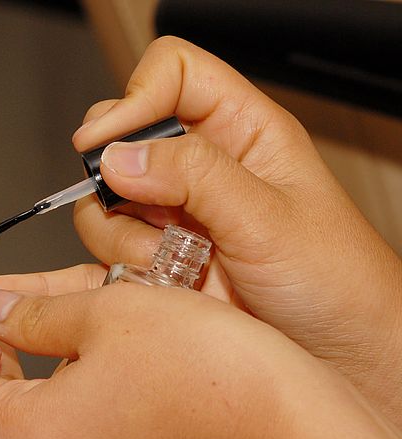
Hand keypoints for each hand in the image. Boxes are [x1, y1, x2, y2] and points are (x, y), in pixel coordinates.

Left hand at [0, 280, 401, 438]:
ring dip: (33, 370)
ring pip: (39, 420)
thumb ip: (32, 314)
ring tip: (43, 318)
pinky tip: (88, 352)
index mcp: (37, 434)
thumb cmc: (199, 361)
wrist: (286, 417)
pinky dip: (69, 394)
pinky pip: (78, 434)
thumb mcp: (103, 312)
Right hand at [71, 37, 401, 424]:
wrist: (337, 361)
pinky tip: (168, 286)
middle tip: (140, 209)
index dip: (134, 98)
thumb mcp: (270, 218)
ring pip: (103, 203)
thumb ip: (195, 176)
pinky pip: (106, 255)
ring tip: (176, 264)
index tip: (104, 141)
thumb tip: (120, 156)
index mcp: (241, 133)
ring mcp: (172, 220)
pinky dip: (123, 272)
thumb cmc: (335, 283)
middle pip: (121, 139)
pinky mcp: (154, 265)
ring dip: (125, 238)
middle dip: (117, 178)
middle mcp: (198, 172)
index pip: (171, 75)